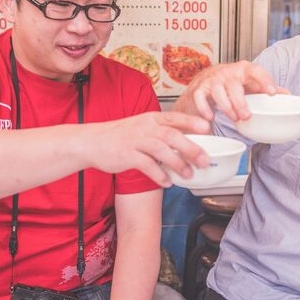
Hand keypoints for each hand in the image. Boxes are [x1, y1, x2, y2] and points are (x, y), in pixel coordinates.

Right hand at [83, 111, 210, 186]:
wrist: (92, 142)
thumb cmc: (121, 136)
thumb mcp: (143, 127)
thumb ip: (163, 133)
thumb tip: (189, 144)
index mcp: (152, 119)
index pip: (175, 117)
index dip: (192, 122)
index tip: (207, 127)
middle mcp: (145, 127)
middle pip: (172, 135)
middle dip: (190, 148)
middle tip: (204, 160)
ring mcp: (135, 140)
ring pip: (161, 150)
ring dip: (177, 163)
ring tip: (188, 174)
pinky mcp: (127, 155)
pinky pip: (146, 165)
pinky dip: (159, 175)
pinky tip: (168, 182)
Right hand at [181, 61, 285, 120]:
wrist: (207, 78)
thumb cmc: (233, 82)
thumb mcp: (250, 83)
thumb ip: (266, 88)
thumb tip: (287, 95)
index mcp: (244, 69)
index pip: (256, 70)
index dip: (265, 80)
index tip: (272, 93)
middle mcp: (227, 72)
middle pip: (234, 85)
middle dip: (240, 102)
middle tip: (246, 116)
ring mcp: (212, 79)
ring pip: (218, 91)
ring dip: (226, 107)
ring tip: (234, 118)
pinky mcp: (200, 88)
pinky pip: (200, 97)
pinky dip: (204, 108)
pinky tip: (211, 118)